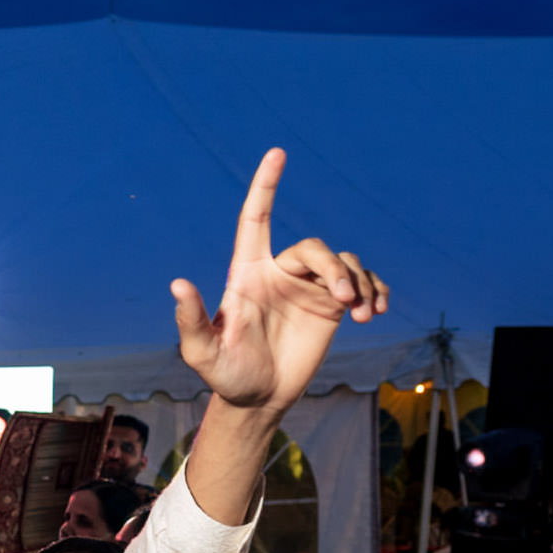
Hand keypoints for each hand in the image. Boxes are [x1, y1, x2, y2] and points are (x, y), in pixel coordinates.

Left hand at [172, 149, 388, 416]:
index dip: (265, 186)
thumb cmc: (225, 375)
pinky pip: (362, 282)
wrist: (259, 399)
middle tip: (343, 300)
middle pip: (315, 248)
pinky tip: (375, 311)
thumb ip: (191, 319)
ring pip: (344, 262)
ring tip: (361, 312)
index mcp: (247, 274)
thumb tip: (177, 283)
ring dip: (359, 282)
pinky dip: (375, 291)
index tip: (277, 152)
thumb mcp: (202, 352)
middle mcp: (279, 273)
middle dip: (334, 268)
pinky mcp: (332, 306)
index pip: (255, 219)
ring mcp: (308, 288)